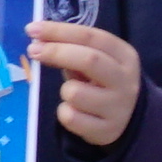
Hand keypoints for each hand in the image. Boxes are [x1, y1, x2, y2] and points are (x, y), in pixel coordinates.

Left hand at [27, 18, 140, 153]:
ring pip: (75, 93)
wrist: (129, 121)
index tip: (32, 29)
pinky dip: (65, 112)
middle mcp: (125, 80)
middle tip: (33, 50)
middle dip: (56, 52)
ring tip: (71, 94)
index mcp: (125, 56)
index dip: (60, 31)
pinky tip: (74, 112)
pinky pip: (71, 118)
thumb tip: (39, 42)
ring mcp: (117, 108)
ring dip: (64, 91)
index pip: (92, 37)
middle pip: (89, 60)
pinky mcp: (106, 131)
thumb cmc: (104, 84)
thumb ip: (73, 51)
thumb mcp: (97, 62)